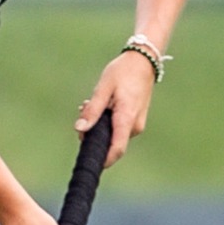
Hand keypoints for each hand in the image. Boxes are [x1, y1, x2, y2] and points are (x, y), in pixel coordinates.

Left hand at [76, 51, 154, 168]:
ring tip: (89, 104)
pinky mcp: (135, 120)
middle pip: (111, 143)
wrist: (143, 61)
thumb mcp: (103, 88)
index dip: (103, 160)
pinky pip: (118, 128)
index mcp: (126, 119)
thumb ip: (92, 110)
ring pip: (113, 134)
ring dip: (98, 125)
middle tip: (83, 112)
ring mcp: (136, 124)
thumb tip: (80, 129)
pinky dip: (106, 121)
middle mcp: (134, 126)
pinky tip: (100, 105)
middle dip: (93, 134)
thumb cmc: (123, 72)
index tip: (89, 162)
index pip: (116, 149)